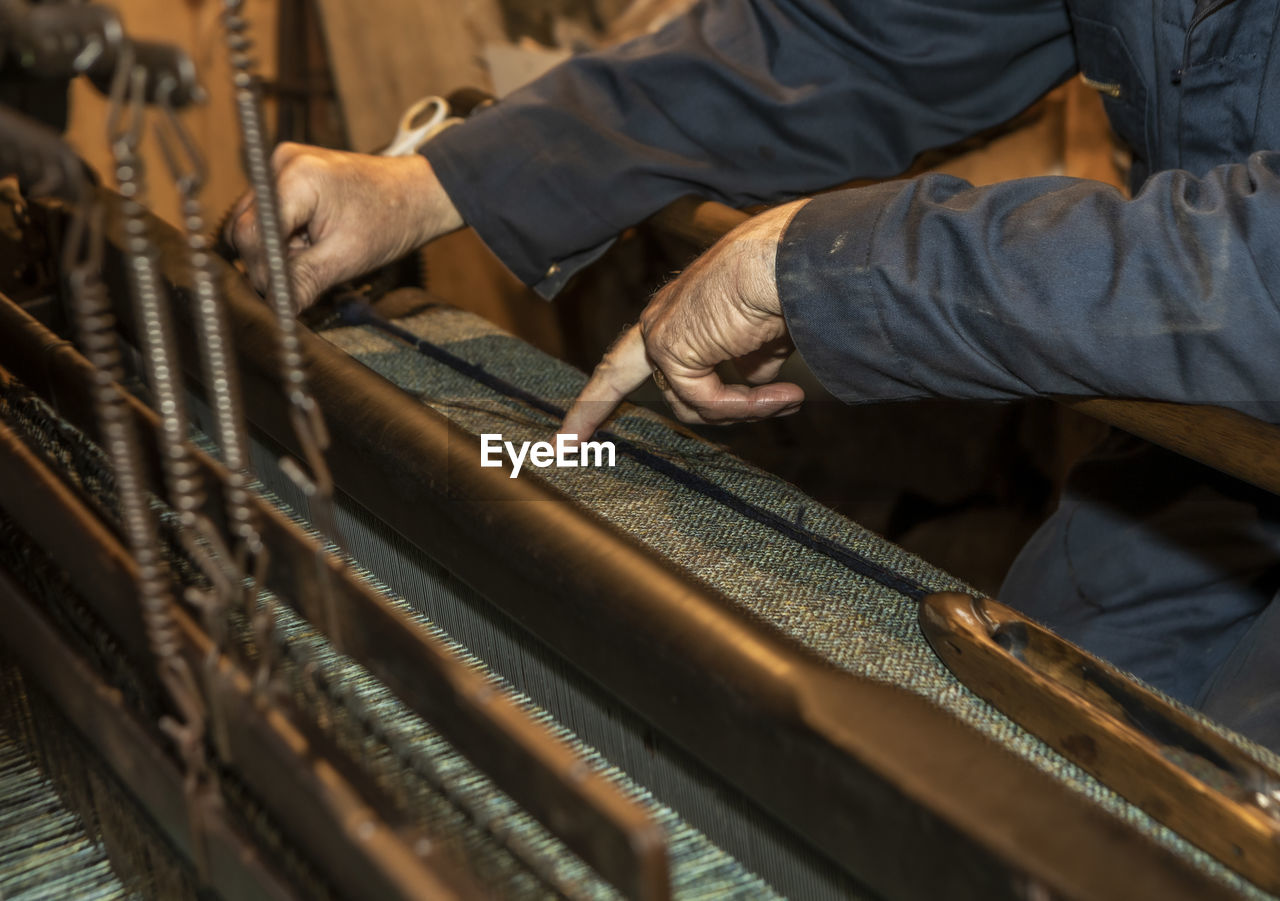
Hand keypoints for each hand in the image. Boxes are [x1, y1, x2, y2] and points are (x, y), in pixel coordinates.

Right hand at [225, 143, 463, 309]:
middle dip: (272, 262)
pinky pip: (266, 215)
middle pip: (247, 228)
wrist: (416, 194)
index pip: (252, 234)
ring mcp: (281, 165)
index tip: (281, 297)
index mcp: (297, 177)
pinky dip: (282, 238)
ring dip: (277, 251)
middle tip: (308, 275)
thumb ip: (305, 281)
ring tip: (315, 254)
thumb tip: (278, 309)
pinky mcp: (285, 174)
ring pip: (254, 224)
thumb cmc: (391, 219)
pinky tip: (310, 242)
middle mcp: (281, 163)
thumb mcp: (347, 258)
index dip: (264, 271)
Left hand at [559, 199, 808, 438]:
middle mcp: (661, 319)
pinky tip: (784, 396)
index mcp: (678, 312)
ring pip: (689, 402)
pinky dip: (748, 405)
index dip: (606, 387)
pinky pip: (709, 401)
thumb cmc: (781, 286)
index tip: (574, 424)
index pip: (630, 353)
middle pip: (616, 372)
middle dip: (588, 411)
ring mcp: (661, 334)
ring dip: (741, 409)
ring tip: (785, 401)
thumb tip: (753, 390)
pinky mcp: (672, 350)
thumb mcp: (760, 336)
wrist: (785, 260)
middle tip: (559, 446)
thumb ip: (747, 365)